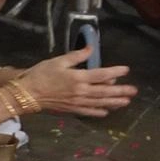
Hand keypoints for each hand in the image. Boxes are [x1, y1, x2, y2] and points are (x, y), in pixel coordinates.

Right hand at [21, 45, 136, 116]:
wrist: (27, 94)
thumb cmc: (40, 75)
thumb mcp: (58, 61)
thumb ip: (76, 56)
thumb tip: (90, 48)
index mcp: (78, 77)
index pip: (102, 75)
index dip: (115, 72)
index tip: (126, 70)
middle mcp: (81, 91)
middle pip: (105, 91)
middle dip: (121, 91)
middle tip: (133, 91)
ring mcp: (77, 102)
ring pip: (100, 103)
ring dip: (114, 102)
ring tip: (126, 102)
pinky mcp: (71, 110)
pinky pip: (88, 112)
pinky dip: (98, 112)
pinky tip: (106, 112)